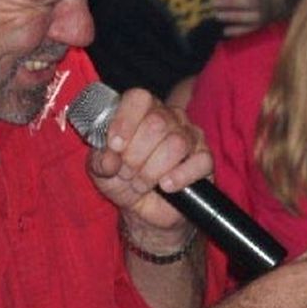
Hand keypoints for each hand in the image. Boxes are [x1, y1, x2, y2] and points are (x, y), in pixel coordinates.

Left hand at [86, 88, 211, 248]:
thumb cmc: (121, 180)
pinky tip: (165, 186)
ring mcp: (190, 136)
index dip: (125, 121)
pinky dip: (179, 177)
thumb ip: (101, 160)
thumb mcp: (101, 170)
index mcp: (142, 110)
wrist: (142, 210)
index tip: (115, 146)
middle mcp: (169, 117)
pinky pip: (199, 161)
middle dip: (136, 155)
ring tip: (142, 182)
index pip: (139, 98)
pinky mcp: (205, 159)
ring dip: (152, 170)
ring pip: (176, 143)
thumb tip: (110, 159)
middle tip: (127, 172)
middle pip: (156, 123)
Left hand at [209, 0, 264, 37]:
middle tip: (214, 3)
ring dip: (232, 16)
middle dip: (230, 3)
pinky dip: (238, 31)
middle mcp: (265, 0)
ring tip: (217, 15)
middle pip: (248, 2)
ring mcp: (264, 13)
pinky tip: (225, 31)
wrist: (278, 0)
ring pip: (249, 16)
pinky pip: (251, 29)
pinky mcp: (262, 24)